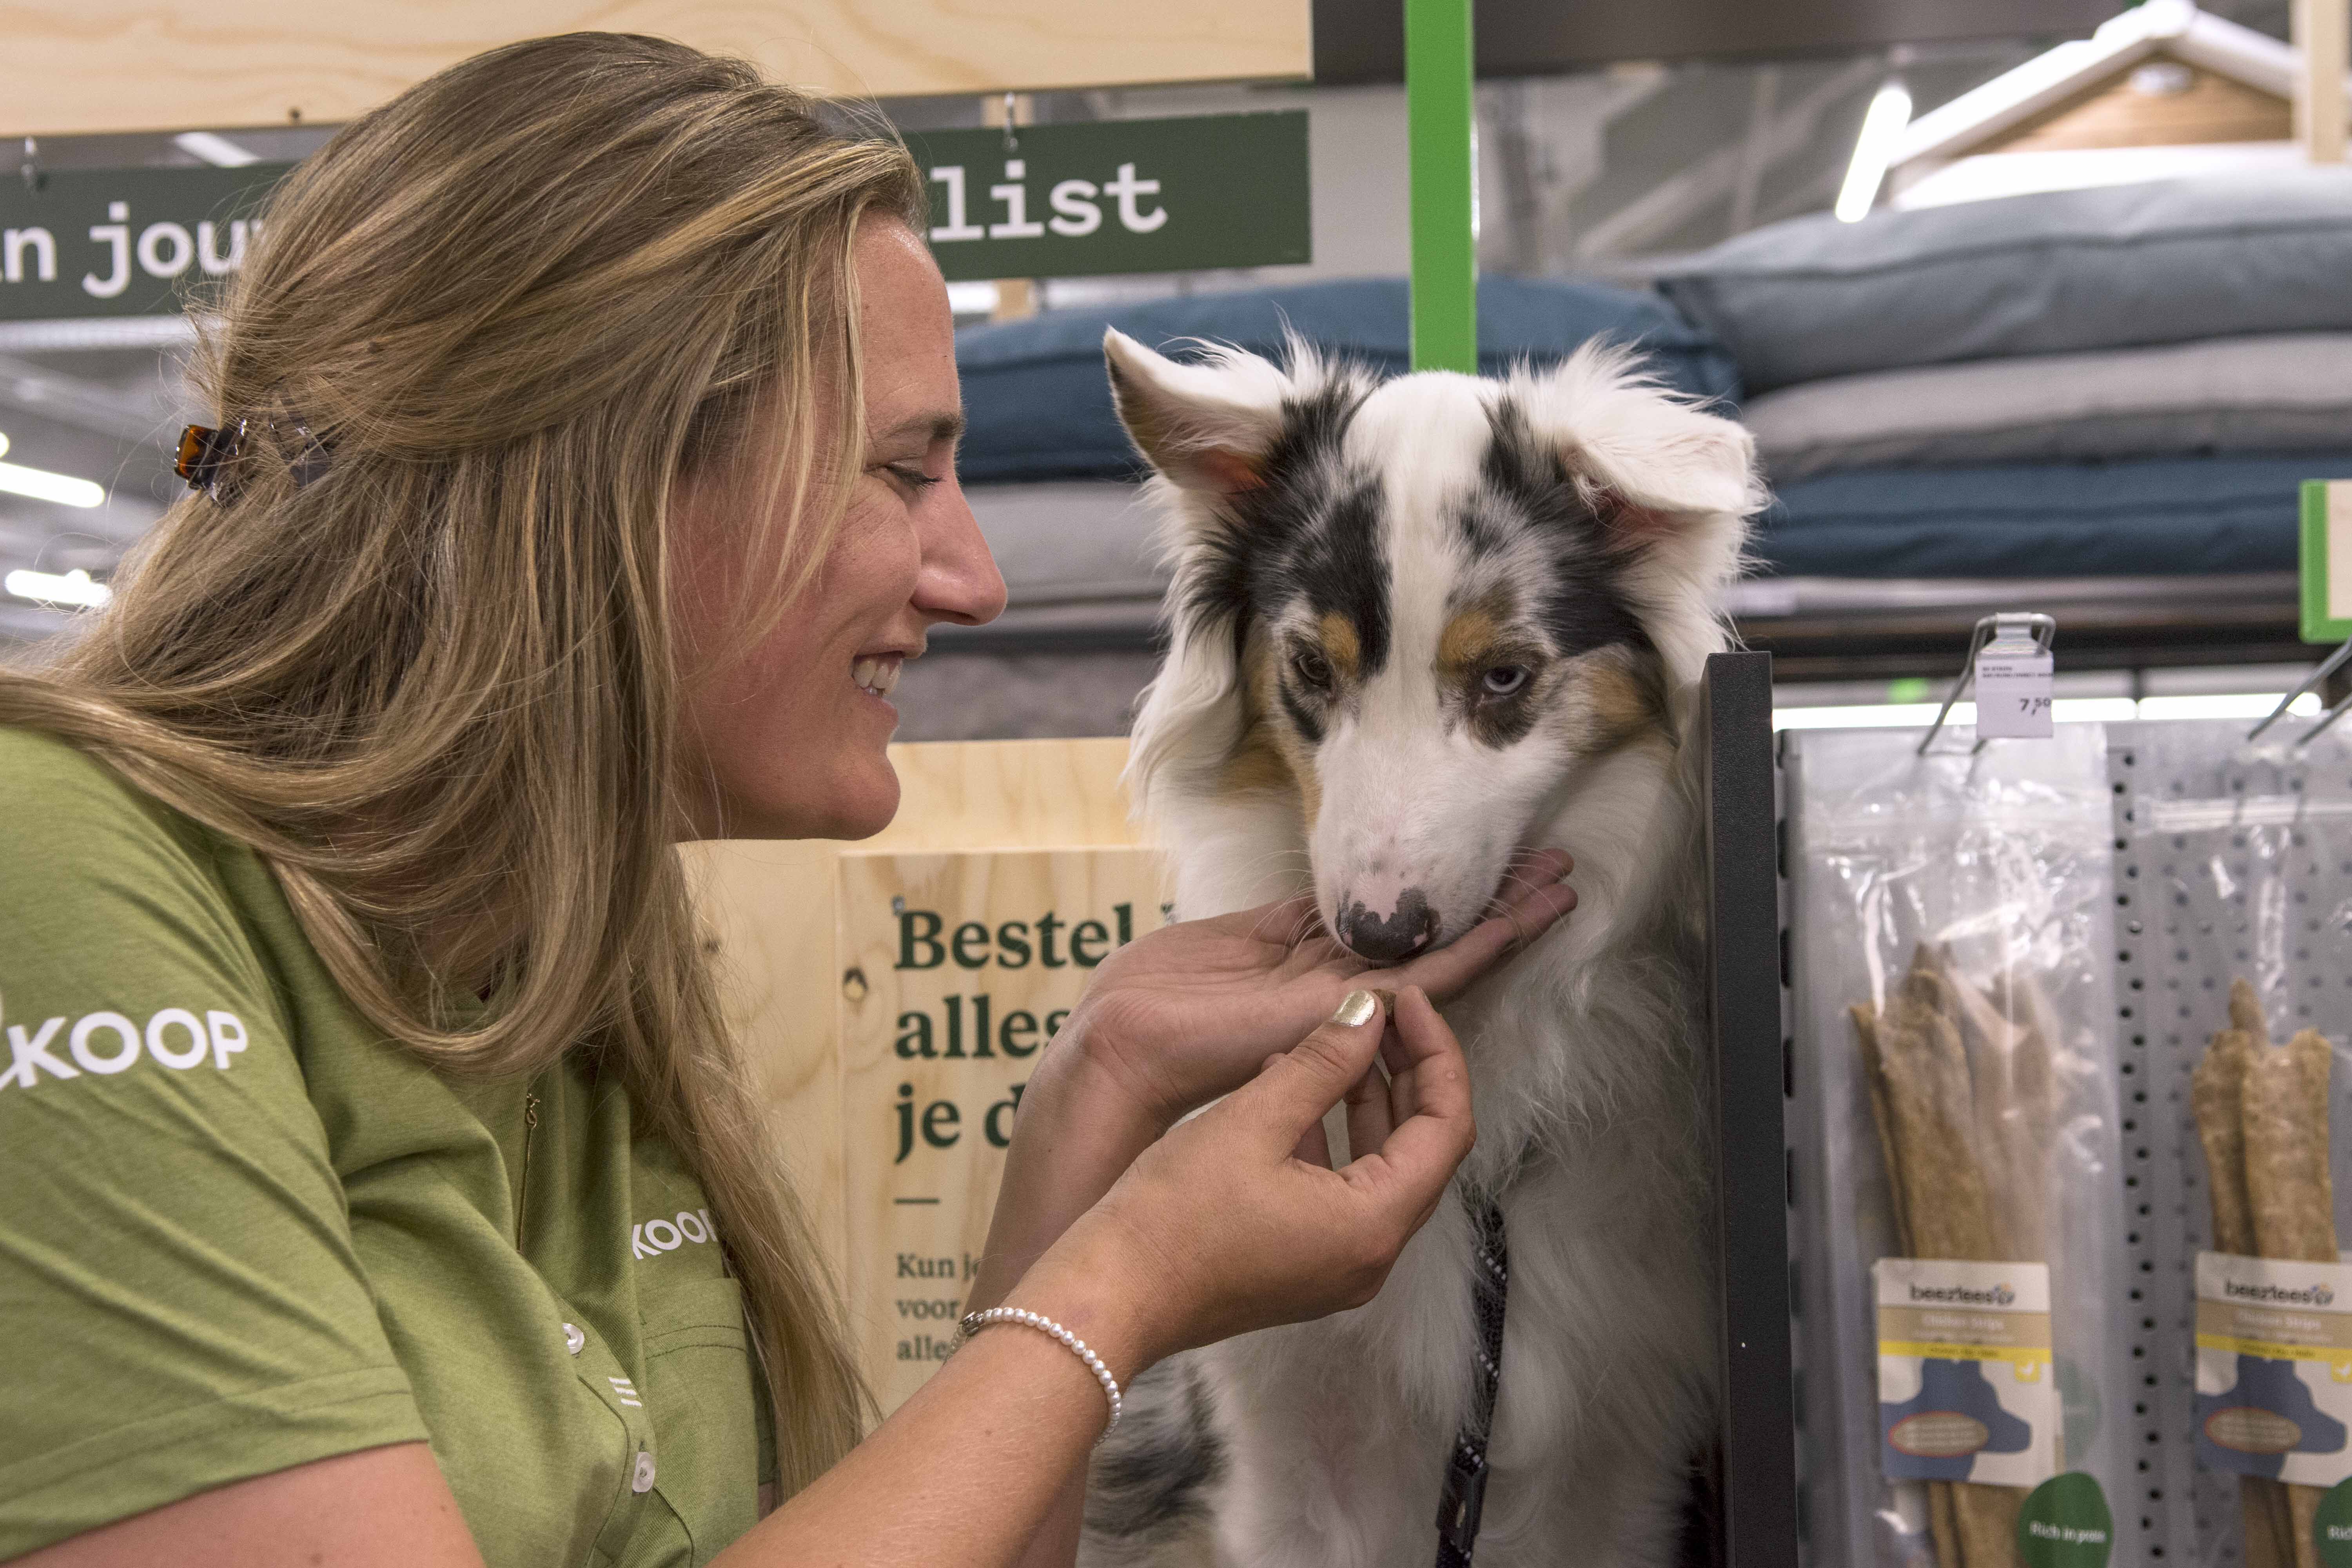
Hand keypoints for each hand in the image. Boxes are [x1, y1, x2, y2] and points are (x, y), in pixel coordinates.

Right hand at [1018, 986, 1472, 1374]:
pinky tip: (1287, 1091)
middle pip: (1423, 1149)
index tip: (1407, 1000)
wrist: (1109, 1299)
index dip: (1437, 1054)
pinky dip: (1328, 1138)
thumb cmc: (1173, 1215)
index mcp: (1373, 1224)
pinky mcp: (1303, 1267)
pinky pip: (1341, 1191)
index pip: (1447, 1126)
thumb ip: (1321, 1063)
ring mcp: (1338, 1268)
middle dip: (1406, 1074)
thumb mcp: (1251, 1122)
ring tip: (1331, 1041)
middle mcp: (1371, 1256)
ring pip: (1381, 1169)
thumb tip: (1370, 1013)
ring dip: (1364, 1102)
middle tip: (1379, 1013)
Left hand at [1051, 847, 1575, 1132]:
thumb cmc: (1156, 1000)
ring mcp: (1353, 1003)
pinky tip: (1520, 922)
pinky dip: (1481, 945)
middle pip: (1437, 941)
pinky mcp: (1353, 1012)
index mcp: (1309, 964)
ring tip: (1560, 889)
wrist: (1128, 1044)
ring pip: (1449, 958)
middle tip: (1557, 873)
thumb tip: (1327, 900)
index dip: (1445, 899)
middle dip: (1496, 908)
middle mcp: (1342, 989)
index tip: (1486, 867)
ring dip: (1507, 922)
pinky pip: (1430, 975)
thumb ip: (1286, 927)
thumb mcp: (1229, 940)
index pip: (1395, 928)